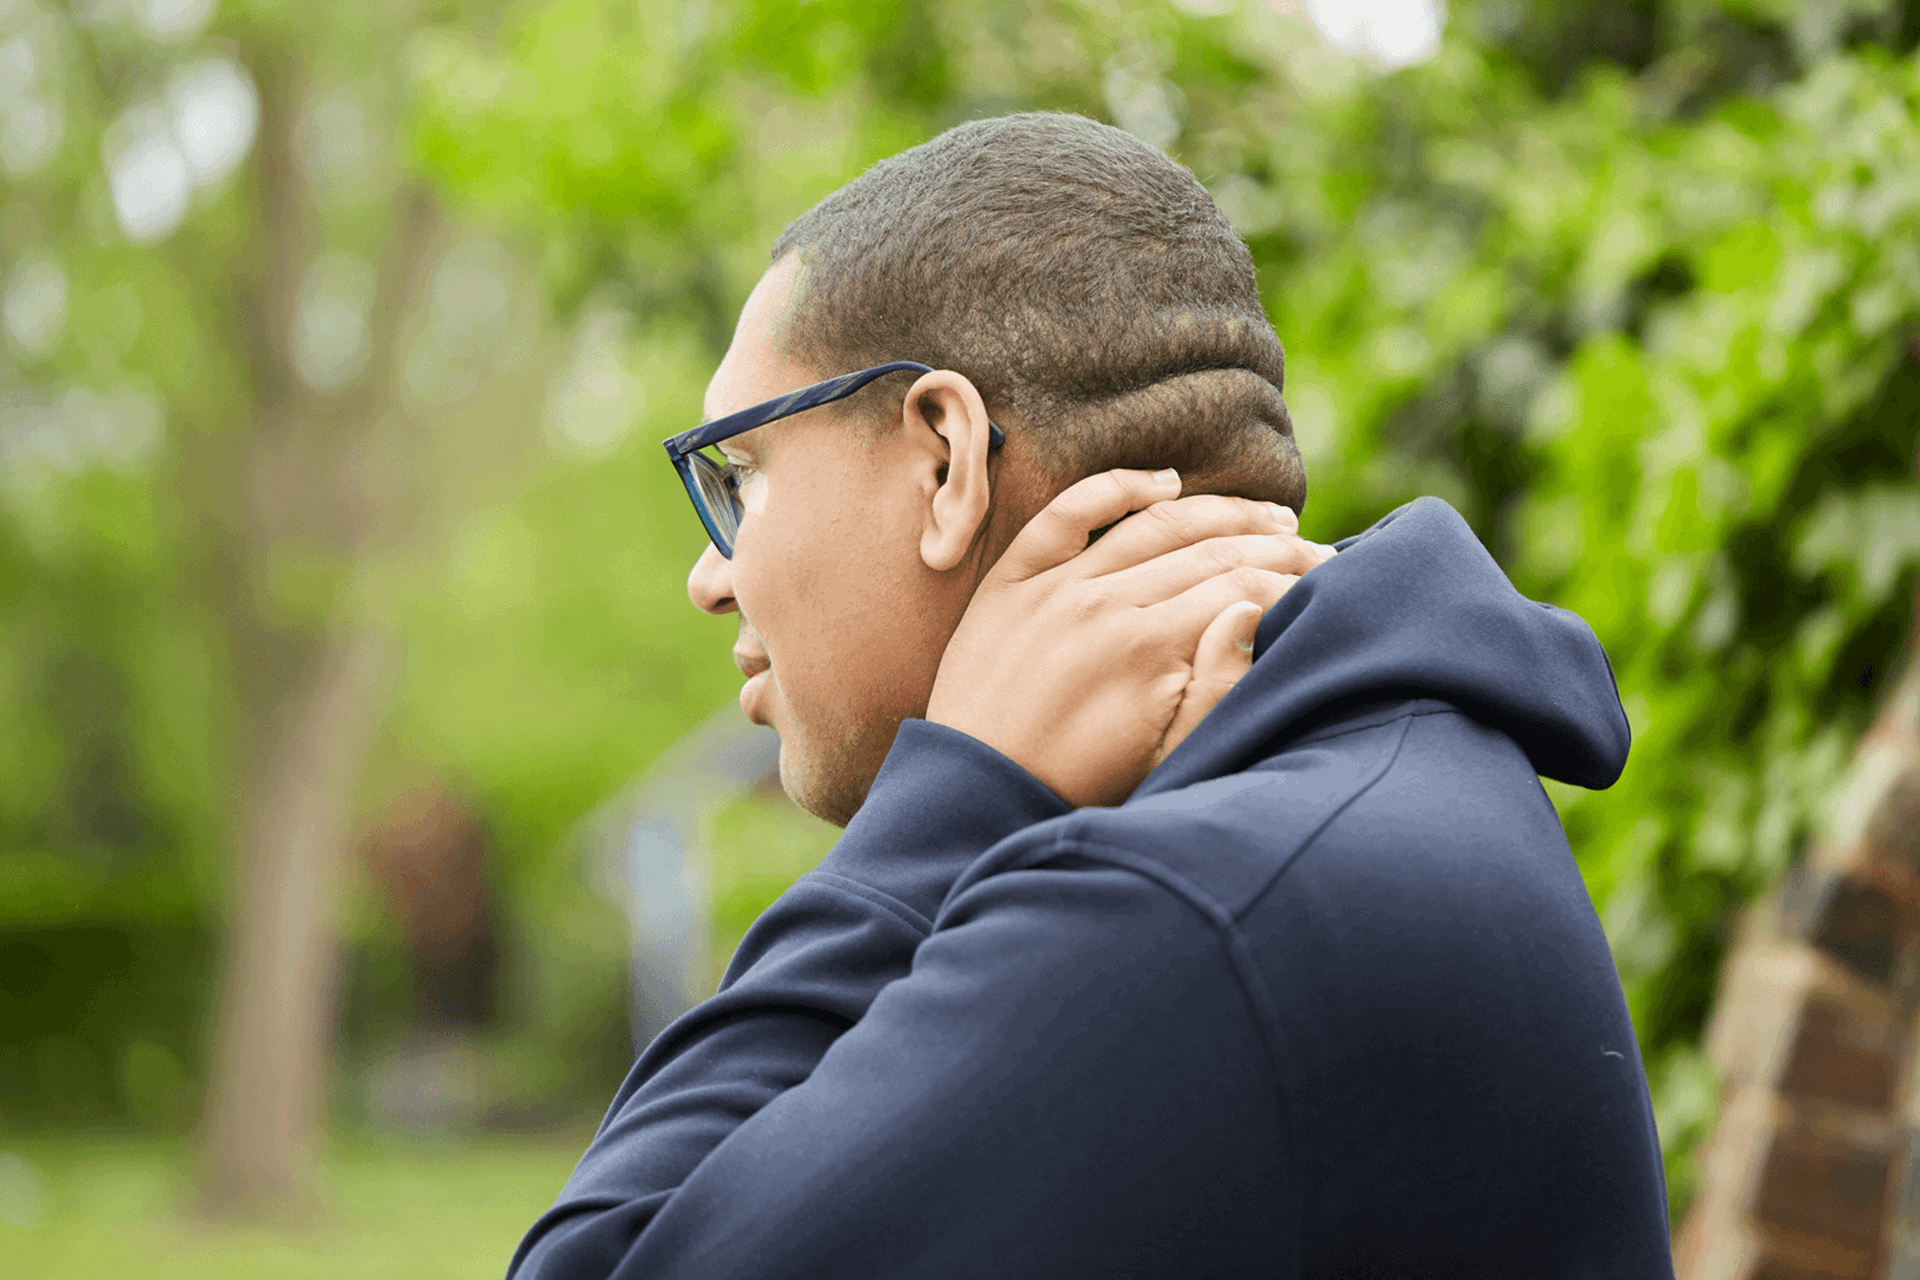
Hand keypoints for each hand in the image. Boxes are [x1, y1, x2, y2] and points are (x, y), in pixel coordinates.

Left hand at [926, 468, 1334, 807]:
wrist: (974, 794)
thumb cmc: (1081, 789)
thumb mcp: (1166, 760)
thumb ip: (1217, 687)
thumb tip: (1248, 609)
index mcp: (1149, 648)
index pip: (1243, 589)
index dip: (1294, 584)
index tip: (1328, 586)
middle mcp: (1104, 602)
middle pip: (1210, 551)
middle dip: (1275, 548)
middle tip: (1316, 552)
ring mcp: (1055, 584)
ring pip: (1155, 523)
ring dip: (1220, 512)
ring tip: (1268, 519)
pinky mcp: (1012, 580)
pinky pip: (1069, 511)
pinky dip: (1118, 486)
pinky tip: (1164, 483)